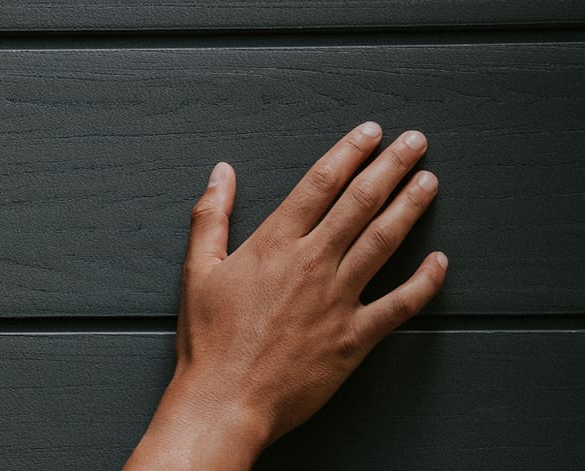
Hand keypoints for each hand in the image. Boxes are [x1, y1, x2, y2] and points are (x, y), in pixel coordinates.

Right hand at [124, 122, 447, 469]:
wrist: (224, 401)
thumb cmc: (209, 339)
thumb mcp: (197, 269)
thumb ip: (210, 215)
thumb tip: (220, 172)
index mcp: (274, 244)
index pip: (320, 183)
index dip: (349, 152)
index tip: (371, 133)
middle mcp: (311, 263)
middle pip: (360, 202)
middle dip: (391, 166)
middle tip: (415, 141)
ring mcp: (337, 299)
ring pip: (384, 241)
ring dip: (411, 206)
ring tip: (429, 180)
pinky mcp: (353, 337)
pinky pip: (400, 305)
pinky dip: (425, 282)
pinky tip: (440, 262)